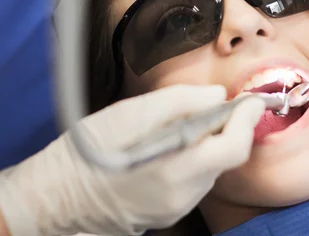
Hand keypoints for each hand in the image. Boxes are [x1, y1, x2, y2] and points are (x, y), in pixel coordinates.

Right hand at [0, 85, 264, 234]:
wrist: (58, 195)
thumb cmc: (88, 151)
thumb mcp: (130, 114)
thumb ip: (179, 101)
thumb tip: (216, 96)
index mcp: (175, 169)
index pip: (233, 148)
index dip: (246, 121)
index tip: (250, 101)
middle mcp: (183, 194)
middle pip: (225, 158)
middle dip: (228, 129)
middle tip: (217, 105)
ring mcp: (177, 207)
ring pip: (211, 169)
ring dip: (208, 144)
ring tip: (183, 124)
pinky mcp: (170, 212)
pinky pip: (195, 180)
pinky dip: (194, 159)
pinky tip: (170, 147)